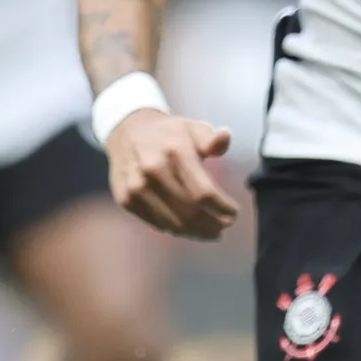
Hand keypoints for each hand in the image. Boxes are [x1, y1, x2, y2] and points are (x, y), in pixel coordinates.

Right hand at [107, 106, 238, 238]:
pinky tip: (189, 227)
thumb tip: (225, 136)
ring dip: (197, 232)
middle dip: (213, 224)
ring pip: (174, 223)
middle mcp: (153, 171)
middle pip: (190, 212)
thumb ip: (211, 138)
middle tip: (224, 226)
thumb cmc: (168, 133)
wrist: (127, 131)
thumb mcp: (193, 128)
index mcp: (175, 151)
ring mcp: (137, 188)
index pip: (204, 192)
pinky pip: (157, 224)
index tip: (234, 213)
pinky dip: (176, 230)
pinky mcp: (126, 200)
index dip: (222, 208)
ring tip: (211, 232)